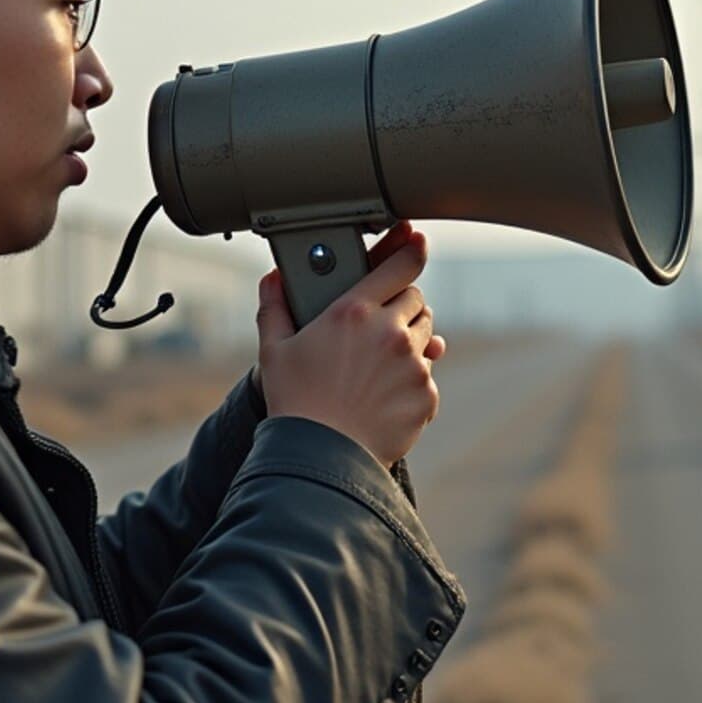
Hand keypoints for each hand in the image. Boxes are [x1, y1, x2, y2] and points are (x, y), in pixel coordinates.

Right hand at [255, 222, 443, 466]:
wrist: (321, 458)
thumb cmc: (295, 402)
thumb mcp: (275, 351)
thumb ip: (275, 308)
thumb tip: (273, 278)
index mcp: (354, 312)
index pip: (399, 267)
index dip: (411, 253)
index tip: (416, 244)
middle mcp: (390, 332)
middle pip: (416, 302)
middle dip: (403, 309)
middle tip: (381, 327)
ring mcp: (412, 364)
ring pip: (427, 339)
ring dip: (411, 344)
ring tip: (379, 366)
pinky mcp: (426, 394)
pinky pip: (428, 378)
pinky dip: (413, 383)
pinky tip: (385, 397)